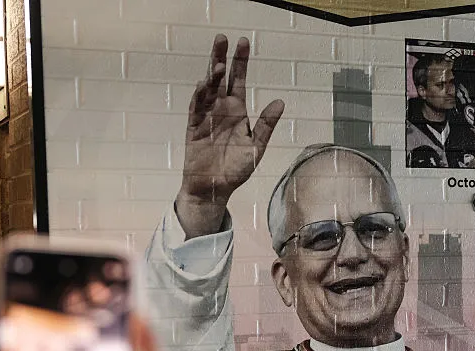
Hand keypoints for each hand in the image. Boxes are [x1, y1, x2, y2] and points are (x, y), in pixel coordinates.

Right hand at [176, 34, 284, 238]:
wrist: (215, 189)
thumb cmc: (236, 169)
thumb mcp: (256, 147)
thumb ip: (267, 125)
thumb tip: (280, 102)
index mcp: (237, 111)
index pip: (238, 80)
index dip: (240, 62)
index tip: (243, 42)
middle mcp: (220, 110)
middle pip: (220, 78)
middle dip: (220, 57)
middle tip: (222, 37)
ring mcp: (206, 117)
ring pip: (207, 90)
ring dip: (210, 76)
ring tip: (217, 63)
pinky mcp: (194, 128)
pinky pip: (196, 109)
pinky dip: (199, 96)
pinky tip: (204, 84)